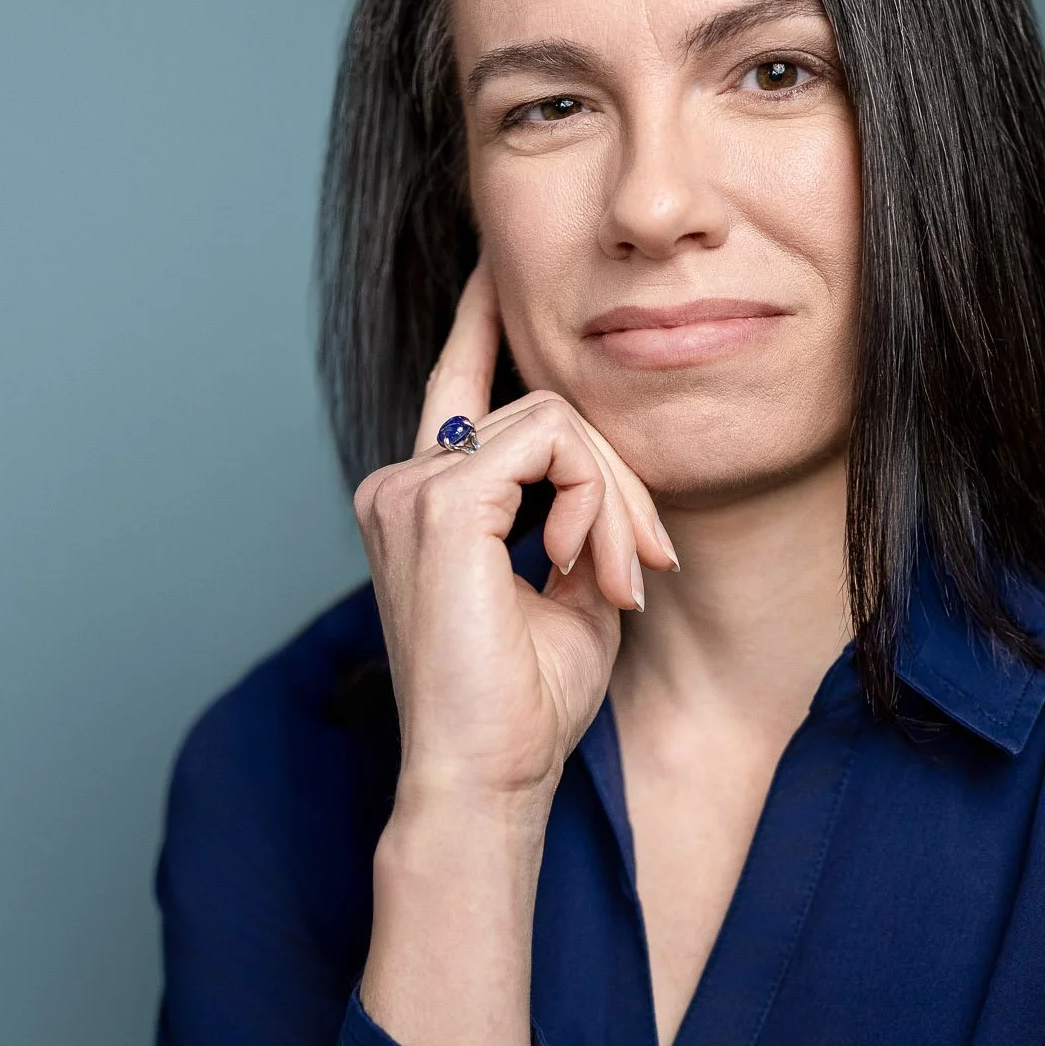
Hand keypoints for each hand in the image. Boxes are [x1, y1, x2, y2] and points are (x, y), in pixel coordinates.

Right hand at [354, 259, 676, 813]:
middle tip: (644, 568)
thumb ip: (584, 524)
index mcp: (420, 502)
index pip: (458, 381)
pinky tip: (585, 569)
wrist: (487, 780)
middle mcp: (400, 483)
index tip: (501, 265)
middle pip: (541, 408)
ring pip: (553, 419)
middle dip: (617, 484)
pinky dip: (595, 501)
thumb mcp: (574, 595)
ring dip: (613, 500)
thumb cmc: (526, 709)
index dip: (483, 315)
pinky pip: (551, 442)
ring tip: (617, 583)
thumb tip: (611, 484)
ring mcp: (408, 487)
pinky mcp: (436, 501)